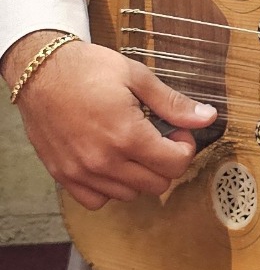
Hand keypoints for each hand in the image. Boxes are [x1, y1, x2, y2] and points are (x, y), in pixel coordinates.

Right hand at [7, 35, 215, 209]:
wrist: (41, 71)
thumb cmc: (87, 69)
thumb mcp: (137, 77)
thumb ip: (173, 103)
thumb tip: (207, 117)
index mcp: (127, 135)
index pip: (176, 164)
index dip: (184, 147)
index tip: (176, 133)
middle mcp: (105, 160)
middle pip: (157, 184)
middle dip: (166, 162)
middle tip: (157, 138)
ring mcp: (82, 172)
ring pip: (130, 194)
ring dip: (139, 175)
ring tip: (132, 147)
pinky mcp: (64, 175)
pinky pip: (97, 200)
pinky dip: (109, 188)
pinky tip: (110, 163)